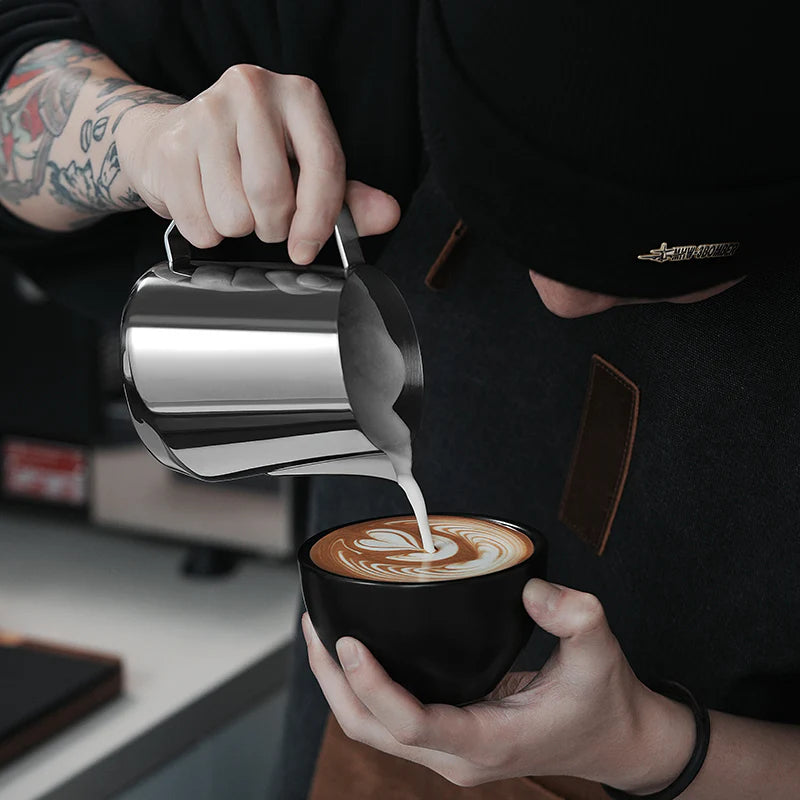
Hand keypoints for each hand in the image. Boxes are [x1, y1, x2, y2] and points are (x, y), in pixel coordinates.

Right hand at [115, 65, 399, 260]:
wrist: (173, 137)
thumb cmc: (253, 157)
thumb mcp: (306, 170)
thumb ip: (348, 198)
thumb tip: (388, 215)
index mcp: (299, 96)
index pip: (324, 168)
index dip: (318, 221)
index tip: (305, 250)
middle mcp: (252, 91)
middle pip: (273, 195)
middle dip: (272, 228)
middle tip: (266, 221)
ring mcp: (206, 113)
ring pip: (234, 215)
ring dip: (237, 230)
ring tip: (234, 207)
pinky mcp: (170, 145)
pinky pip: (199, 223)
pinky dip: (206, 232)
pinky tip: (204, 205)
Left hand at [303, 579, 695, 791]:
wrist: (619, 742)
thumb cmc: (605, 705)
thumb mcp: (600, 653)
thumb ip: (574, 616)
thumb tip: (532, 590)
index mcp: (487, 742)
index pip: (411, 725)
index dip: (372, 687)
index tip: (349, 642)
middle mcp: (458, 754)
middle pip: (372, 730)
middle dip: (334, 683)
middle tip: (314, 628)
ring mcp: (450, 750)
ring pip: (374, 729)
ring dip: (341, 686)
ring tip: (320, 635)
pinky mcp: (451, 736)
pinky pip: (391, 720)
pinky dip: (365, 688)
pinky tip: (359, 652)